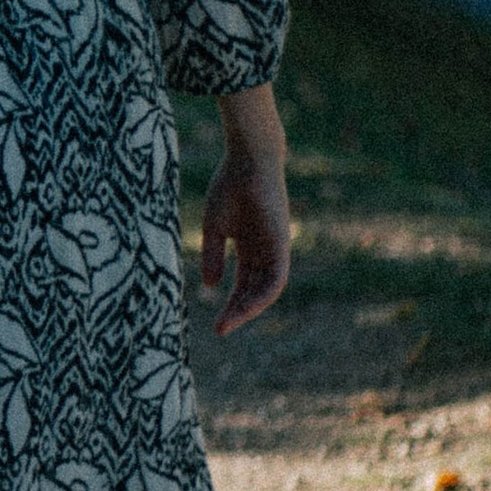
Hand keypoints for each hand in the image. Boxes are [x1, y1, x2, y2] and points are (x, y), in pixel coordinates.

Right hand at [202, 82, 290, 335]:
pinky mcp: (281, 242)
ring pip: (267, 289)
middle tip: (220, 330)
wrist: (249, 160)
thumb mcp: (215, 227)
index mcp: (248, 248)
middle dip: (238, 312)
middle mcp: (264, 252)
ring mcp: (274, 248)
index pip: (242, 284)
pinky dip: (264, 293)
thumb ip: (212, 255)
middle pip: (253, 291)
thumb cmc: (230, 186)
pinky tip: (248, 305)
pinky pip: (277, 276)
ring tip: (231, 322)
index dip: (230, 305)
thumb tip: (209, 286)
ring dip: (250, 308)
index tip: (216, 324)